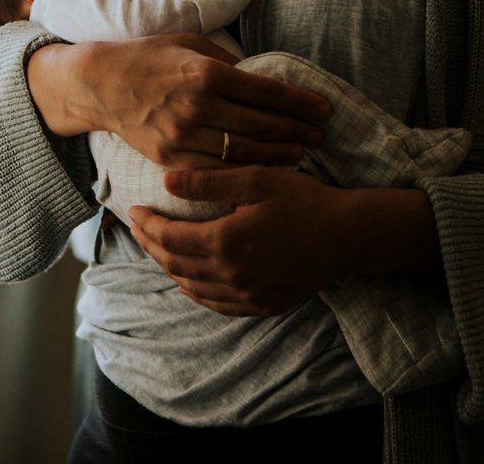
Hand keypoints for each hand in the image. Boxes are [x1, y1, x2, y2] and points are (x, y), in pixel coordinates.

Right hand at [26, 33, 330, 168]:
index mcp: (206, 74)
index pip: (266, 92)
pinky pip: (217, 171)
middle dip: (297, 131)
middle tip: (320, 135)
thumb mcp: (190, 42)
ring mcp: (183, 136)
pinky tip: (264, 171)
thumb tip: (260, 77)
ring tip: (301, 154)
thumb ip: (227, 61)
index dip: (300, 103)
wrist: (101, 85)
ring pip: (244, 152)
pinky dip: (245, 172)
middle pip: (262, 125)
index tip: (323, 110)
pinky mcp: (171, 159)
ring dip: (278, 154)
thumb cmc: (149, 57)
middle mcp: (198, 107)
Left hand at [129, 167, 439, 315]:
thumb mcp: (256, 180)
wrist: (349, 235)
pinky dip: (196, 293)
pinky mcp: (262, 305)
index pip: (169, 237)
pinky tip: (189, 282)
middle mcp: (230, 275)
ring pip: (192, 287)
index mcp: (224, 241)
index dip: (147, 224)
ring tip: (157, 249)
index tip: (134, 210)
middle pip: (175, 264)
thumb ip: (209, 182)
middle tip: (138, 228)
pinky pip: (217, 305)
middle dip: (151, 245)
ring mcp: (247, 295)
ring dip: (169, 268)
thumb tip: (166, 180)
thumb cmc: (305, 200)